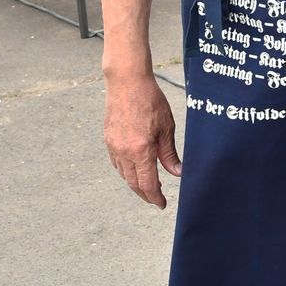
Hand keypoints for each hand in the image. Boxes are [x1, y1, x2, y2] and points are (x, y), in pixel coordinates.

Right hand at [104, 74, 181, 208]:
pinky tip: (134, 169)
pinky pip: (116, 163)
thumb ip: (169, 153)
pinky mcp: (108, 139)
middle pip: (133, 183)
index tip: (162, 204)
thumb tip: (177, 173)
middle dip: (145, 194)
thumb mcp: (166, 127)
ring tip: (147, 186)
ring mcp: (113, 146)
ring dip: (135, 184)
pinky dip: (125, 171)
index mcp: (140, 151)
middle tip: (156, 198)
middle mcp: (124, 152)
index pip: (147, 184)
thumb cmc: (150, 100)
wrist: (127, 82)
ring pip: (123, 174)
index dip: (155, 197)